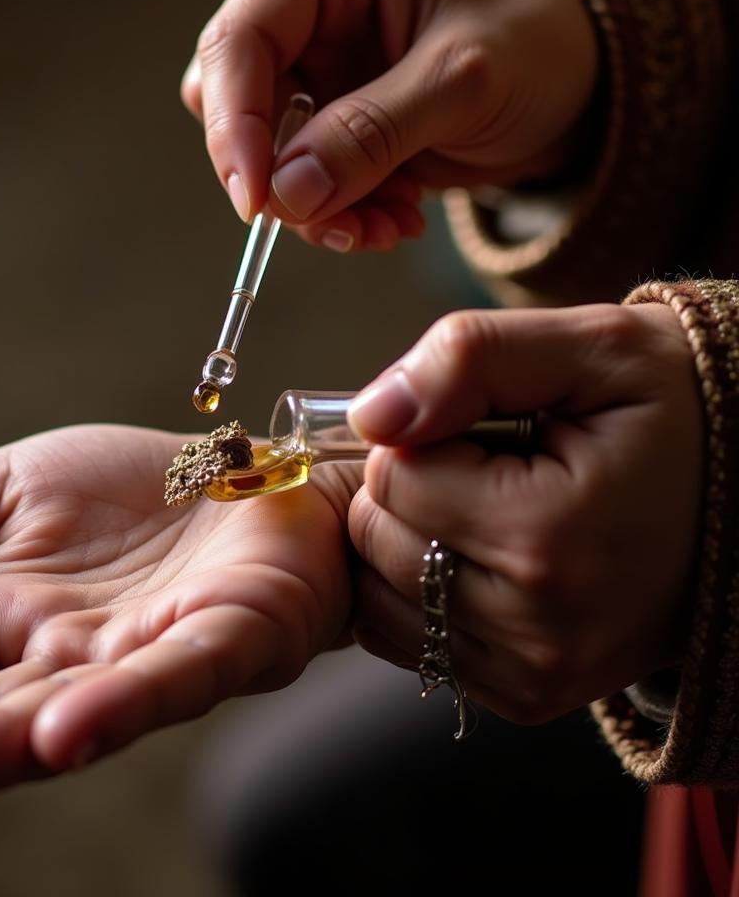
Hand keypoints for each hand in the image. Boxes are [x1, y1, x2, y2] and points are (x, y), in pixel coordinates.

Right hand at [0, 426, 354, 811]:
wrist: (240, 471)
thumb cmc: (125, 494)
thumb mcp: (0, 493)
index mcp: (6, 624)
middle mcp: (70, 658)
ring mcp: (148, 655)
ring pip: (77, 708)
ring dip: (13, 740)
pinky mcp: (229, 637)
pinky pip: (176, 674)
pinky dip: (127, 699)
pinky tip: (72, 726)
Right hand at [182, 0, 597, 251]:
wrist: (564, 80)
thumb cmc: (531, 47)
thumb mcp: (463, 84)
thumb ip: (371, 134)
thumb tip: (285, 195)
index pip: (237, 39)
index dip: (233, 126)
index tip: (257, 203)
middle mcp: (297, 1)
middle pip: (233, 103)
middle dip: (288, 178)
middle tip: (351, 225)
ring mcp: (304, 62)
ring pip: (260, 154)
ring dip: (320, 207)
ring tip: (392, 223)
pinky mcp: (317, 115)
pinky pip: (291, 180)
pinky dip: (337, 212)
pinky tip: (395, 216)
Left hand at [345, 301, 701, 722]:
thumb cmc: (671, 414)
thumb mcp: (594, 348)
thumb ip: (472, 359)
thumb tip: (373, 414)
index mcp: (549, 536)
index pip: (392, 476)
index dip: (424, 435)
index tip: (486, 429)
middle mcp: (538, 628)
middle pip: (377, 537)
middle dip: (413, 488)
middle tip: (491, 470)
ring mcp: (533, 674)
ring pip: (379, 591)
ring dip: (410, 540)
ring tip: (489, 512)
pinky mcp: (525, 696)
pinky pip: (407, 638)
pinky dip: (420, 592)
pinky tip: (483, 556)